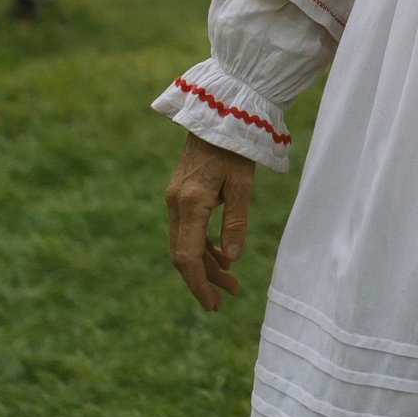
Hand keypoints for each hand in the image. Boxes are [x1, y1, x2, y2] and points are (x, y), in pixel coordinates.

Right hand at [165, 132, 254, 310]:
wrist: (219, 112)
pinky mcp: (180, 192)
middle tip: (224, 301)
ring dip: (206, 264)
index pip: (187, 257)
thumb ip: (235, 223)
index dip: (199, 284)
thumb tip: (232, 261)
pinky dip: (203, 246)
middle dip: (203, 279)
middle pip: (183, 254)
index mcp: (190, 203)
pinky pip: (187, 229)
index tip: (212, 304)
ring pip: (185, 243)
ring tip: (231, 283)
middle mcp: (176, 203)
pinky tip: (222, 256)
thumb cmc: (235, 147)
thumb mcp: (242, 185)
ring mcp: (175, 198)